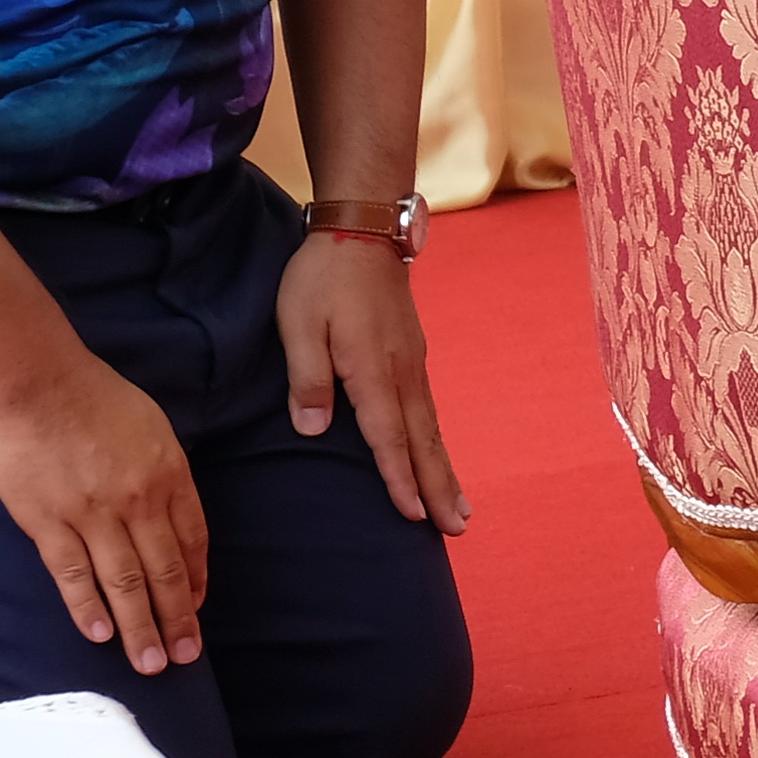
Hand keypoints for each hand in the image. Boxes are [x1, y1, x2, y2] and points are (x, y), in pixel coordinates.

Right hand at [0, 346, 203, 673]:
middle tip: (187, 656)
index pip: (192, 540)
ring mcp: (94, 515)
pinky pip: (74, 574)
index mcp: (171, 475)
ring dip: (140, 626)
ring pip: (125, 582)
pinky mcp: (50, 523)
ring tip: (152, 663)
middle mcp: (139, 501)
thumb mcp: (154, 429)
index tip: (197, 607)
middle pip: (165, 571)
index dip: (195, 578)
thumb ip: (165, 474)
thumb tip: (172, 510)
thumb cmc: (96, 398)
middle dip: (178, 618)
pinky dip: (88, 607)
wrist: (40, 385)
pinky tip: (100, 635)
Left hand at [277, 234, 466, 533]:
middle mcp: (402, 372)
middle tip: (457, 528)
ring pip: (431, 427)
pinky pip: (428, 410)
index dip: (398, 479)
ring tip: (459, 507)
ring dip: (445, 470)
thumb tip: (313, 429)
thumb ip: (307, 378)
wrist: (363, 229)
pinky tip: (435, 455)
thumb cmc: (322, 279)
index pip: (386, 436)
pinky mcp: (413, 355)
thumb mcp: (299, 325)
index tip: (411, 517)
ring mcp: (413, 363)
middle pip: (423, 440)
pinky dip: (435, 442)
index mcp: (372, 369)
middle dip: (439, 486)